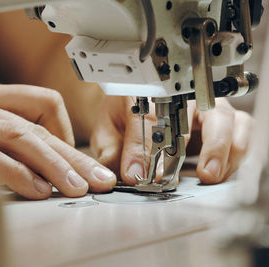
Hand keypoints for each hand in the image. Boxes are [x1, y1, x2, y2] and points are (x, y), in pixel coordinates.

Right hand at [0, 83, 115, 201]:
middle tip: (97, 179)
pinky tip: (35, 191)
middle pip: (38, 126)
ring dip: (55, 166)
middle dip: (74, 155)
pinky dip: (17, 176)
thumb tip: (35, 164)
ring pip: (20, 139)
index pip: (41, 102)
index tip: (76, 158)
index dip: (66, 130)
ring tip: (77, 189)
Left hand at [90, 96, 251, 184]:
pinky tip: (221, 168)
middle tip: (181, 172)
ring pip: (223, 118)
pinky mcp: (222, 117)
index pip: (145, 117)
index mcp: (144, 93)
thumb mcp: (109, 131)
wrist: (137, 106)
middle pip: (192, 112)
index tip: (136, 173)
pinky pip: (241, 127)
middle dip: (186, 145)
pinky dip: (236, 148)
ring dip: (219, 148)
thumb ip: (112, 150)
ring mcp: (202, 105)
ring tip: (209, 173)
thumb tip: (126, 171)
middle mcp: (179, 95)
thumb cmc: (125, 117)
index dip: (141, 147)